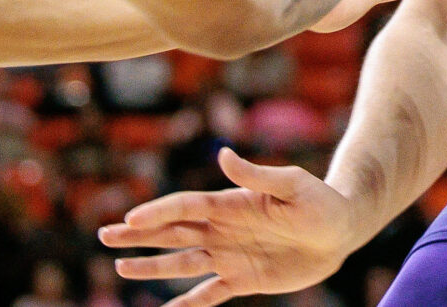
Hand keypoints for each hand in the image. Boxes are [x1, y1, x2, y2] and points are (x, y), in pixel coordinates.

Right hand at [100, 146, 359, 305]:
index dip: (158, 213)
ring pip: (182, 262)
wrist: (341, 231)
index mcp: (230, 203)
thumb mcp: (292, 185)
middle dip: (139, 234)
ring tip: (121, 267)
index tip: (130, 220)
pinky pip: (208, 295)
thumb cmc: (320, 201)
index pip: (185, 207)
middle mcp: (223, 229)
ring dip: (153, 266)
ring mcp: (230, 255)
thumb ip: (257, 174)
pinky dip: (187, 304)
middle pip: (172, 232)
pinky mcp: (243, 279)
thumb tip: (222, 155)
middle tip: (105, 235)